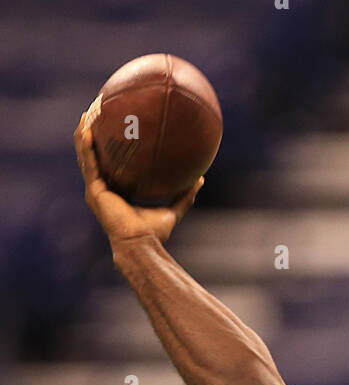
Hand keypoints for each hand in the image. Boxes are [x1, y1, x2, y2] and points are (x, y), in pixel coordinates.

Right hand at [74, 112, 203, 249]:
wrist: (141, 244)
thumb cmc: (154, 233)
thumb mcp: (172, 209)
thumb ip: (185, 195)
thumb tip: (200, 179)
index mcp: (116, 192)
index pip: (109, 165)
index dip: (109, 147)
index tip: (113, 126)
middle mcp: (102, 190)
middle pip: (94, 156)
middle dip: (93, 134)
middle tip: (96, 111)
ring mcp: (96, 190)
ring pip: (86, 157)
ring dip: (84, 135)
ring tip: (87, 114)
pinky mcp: (94, 191)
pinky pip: (89, 164)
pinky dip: (86, 146)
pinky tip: (87, 129)